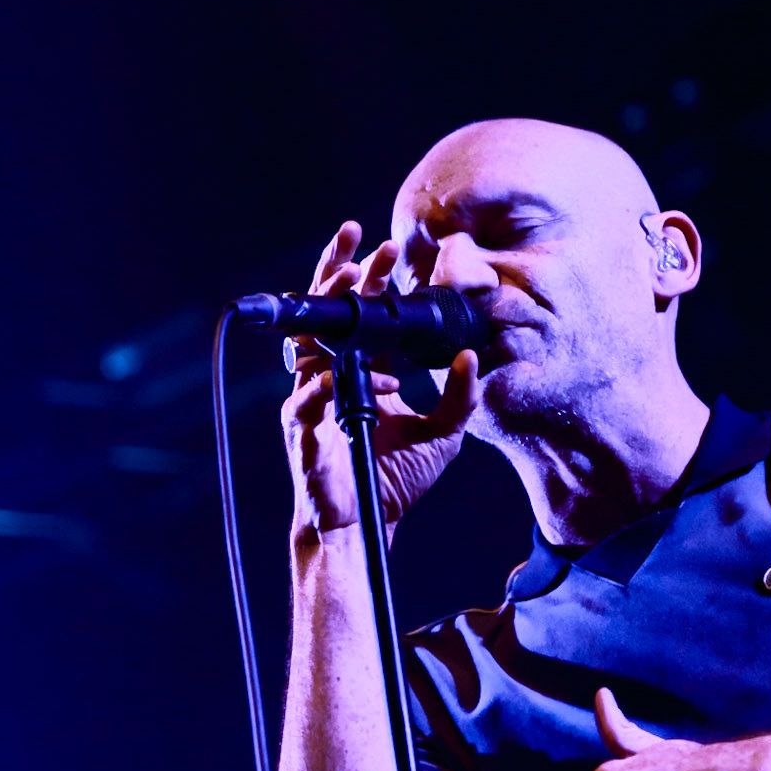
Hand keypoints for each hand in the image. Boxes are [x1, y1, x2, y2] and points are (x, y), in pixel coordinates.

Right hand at [282, 220, 481, 534]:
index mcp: (364, 370)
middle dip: (343, 274)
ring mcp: (312, 397)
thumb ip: (459, 397)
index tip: (388, 247)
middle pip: (329, 313)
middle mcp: (333, 374)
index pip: (364, 314)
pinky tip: (358, 377)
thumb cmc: (396, 477)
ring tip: (347, 276)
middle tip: (364, 246)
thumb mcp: (442, 433)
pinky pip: (309, 396)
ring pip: (309, 340)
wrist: (366, 524)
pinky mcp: (301, 426)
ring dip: (327, 308)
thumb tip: (469, 357)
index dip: (371, 279)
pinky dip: (331, 383)